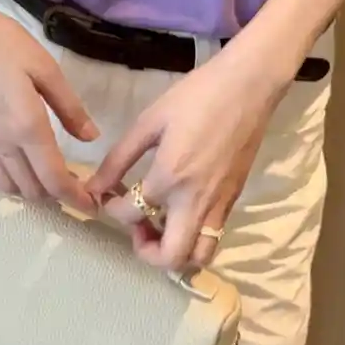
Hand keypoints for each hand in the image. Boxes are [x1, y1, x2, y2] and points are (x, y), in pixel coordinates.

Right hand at [0, 0, 96, 211]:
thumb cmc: (0, 41)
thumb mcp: (45, 67)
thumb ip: (69, 107)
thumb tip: (91, 137)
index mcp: (27, 126)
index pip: (54, 179)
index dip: (75, 197)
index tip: (93, 205)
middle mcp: (3, 143)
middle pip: (32, 190)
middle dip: (58, 197)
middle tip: (79, 189)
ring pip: (10, 186)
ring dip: (34, 191)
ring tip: (53, 179)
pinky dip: (13, 178)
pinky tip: (25, 164)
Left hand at [87, 49, 283, 270]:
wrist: (249, 86)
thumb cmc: (197, 96)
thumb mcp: (151, 121)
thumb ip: (119, 158)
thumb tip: (95, 186)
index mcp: (170, 177)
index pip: (131, 215)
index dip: (111, 209)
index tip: (107, 195)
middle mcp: (196, 201)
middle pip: (171, 257)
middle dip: (146, 252)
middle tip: (138, 226)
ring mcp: (219, 205)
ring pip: (199, 256)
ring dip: (175, 251)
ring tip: (161, 223)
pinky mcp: (234, 200)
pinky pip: (213, 237)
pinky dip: (193, 238)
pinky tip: (181, 210)